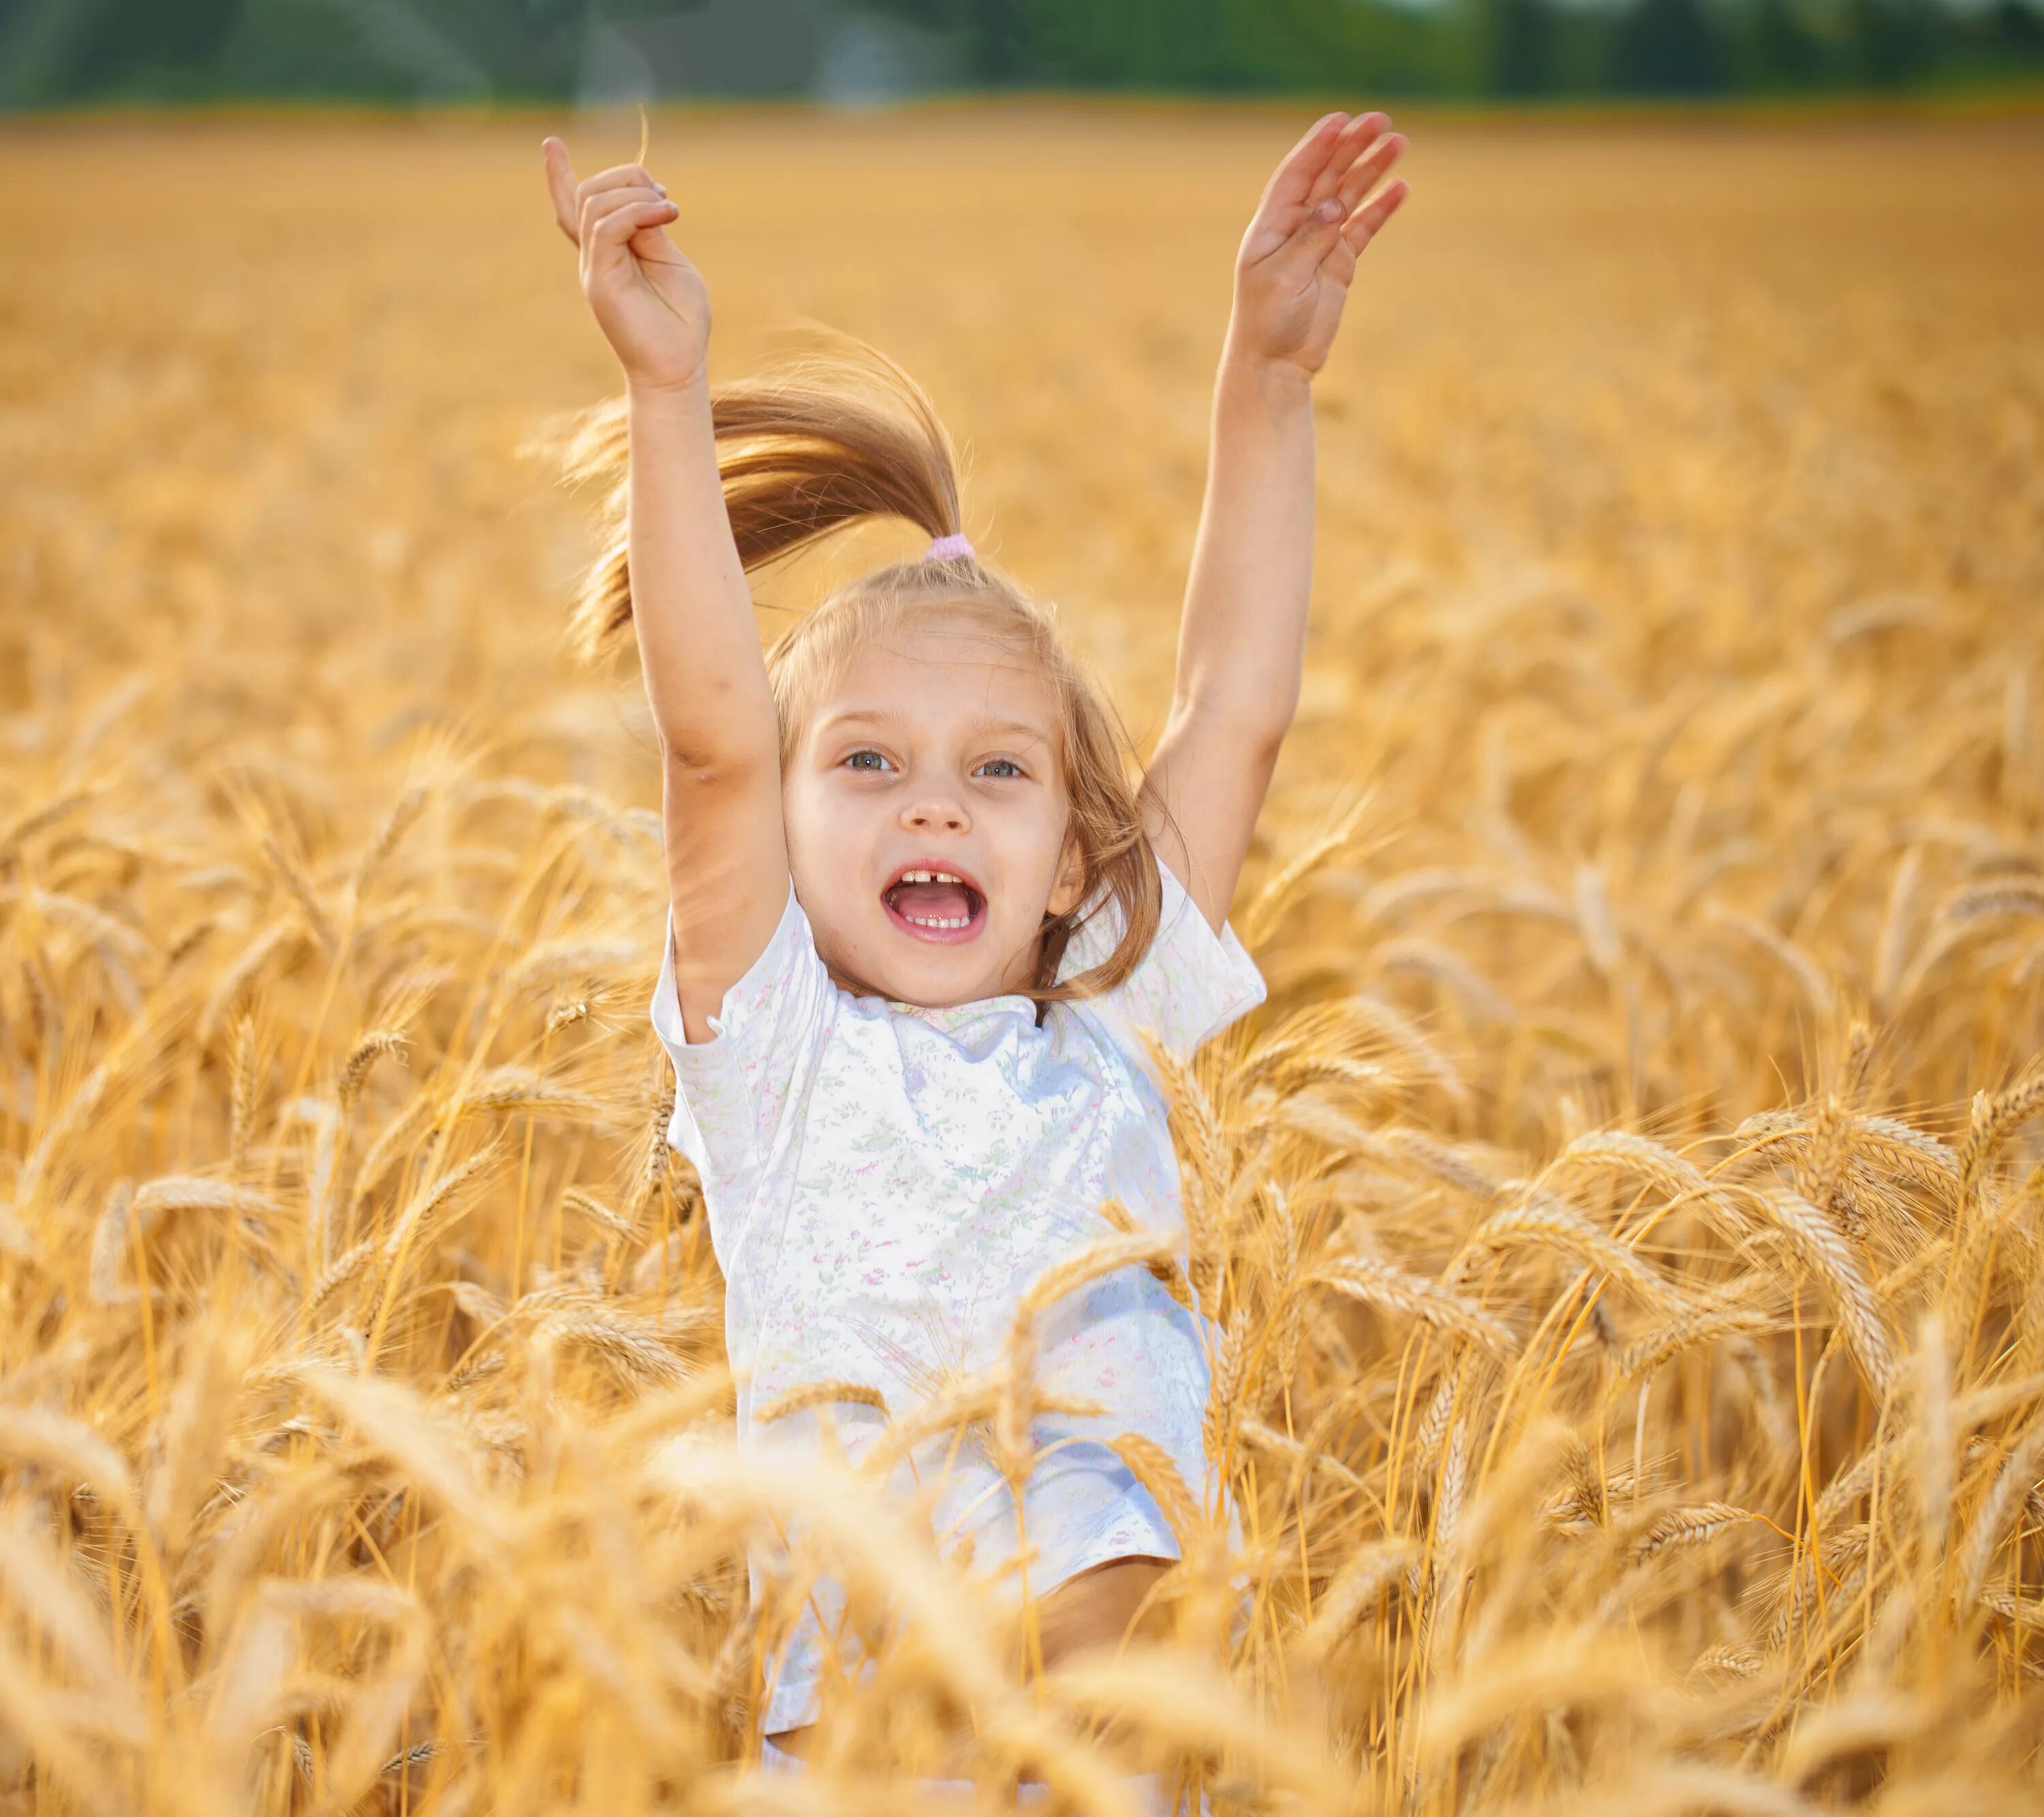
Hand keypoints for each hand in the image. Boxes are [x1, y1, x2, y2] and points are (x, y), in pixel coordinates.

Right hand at [543, 136, 710, 394]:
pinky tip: (667, 213)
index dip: (559, 176)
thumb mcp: (668, 259)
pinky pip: (606, 227)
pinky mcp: (601, 281)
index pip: (575, 208)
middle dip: (627, 177)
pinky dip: (637, 211)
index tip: (550, 144)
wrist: (678, 366)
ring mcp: (594, 268)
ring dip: (636, 193)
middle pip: (588, 194)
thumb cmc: (681, 320)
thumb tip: (639, 198)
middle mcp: (594, 257)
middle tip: (665, 198)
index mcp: (608, 252)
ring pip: (594, 204)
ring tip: (669, 209)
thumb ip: (647, 228)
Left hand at [1227, 110, 1408, 383]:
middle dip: (1352, 148)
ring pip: (1348, 197)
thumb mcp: (1285, 278)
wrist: (1276, 365)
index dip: (1318, 146)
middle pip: (1327, 177)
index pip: (1296, 174)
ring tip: (1398, 143)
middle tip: (1381, 120)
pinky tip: (1399, 188)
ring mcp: (1319, 244)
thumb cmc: (1268, 322)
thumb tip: (1334, 204)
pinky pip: (1362, 229)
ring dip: (1371, 170)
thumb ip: (1310, 239)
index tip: (1341, 120)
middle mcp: (1294, 228)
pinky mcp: (1338, 264)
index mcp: (1271, 226)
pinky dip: (1379, 209)